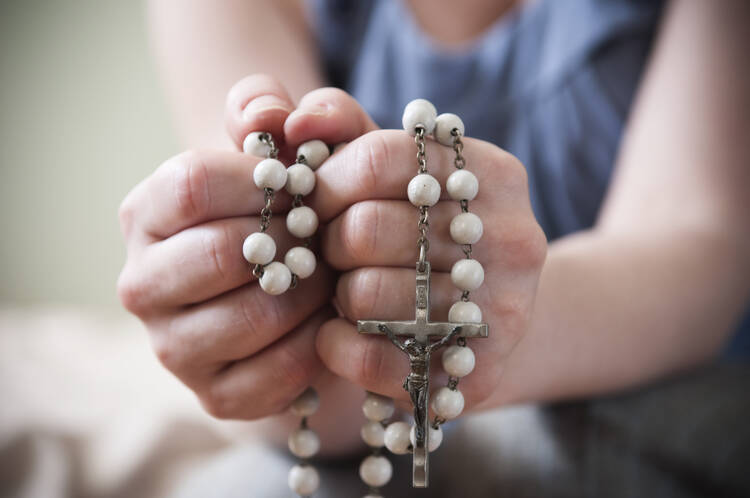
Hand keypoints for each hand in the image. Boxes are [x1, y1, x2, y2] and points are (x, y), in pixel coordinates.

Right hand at [116, 75, 348, 419]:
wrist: (296, 283)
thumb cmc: (287, 208)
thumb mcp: (286, 145)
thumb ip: (269, 107)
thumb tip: (275, 114)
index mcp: (146, 214)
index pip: (192, 184)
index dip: (261, 183)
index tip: (304, 185)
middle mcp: (142, 283)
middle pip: (217, 254)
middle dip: (290, 242)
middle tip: (322, 236)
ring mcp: (172, 346)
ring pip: (250, 317)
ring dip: (309, 294)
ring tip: (328, 277)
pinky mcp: (213, 395)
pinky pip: (274, 374)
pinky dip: (316, 345)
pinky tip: (326, 322)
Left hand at [289, 96, 546, 413]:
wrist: (488, 314)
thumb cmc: (425, 229)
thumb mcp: (397, 170)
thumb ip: (345, 128)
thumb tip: (295, 120)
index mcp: (491, 173)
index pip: (376, 158)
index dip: (325, 183)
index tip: (315, 202)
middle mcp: (512, 236)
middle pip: (365, 229)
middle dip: (328, 243)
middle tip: (332, 251)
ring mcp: (503, 308)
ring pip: (364, 294)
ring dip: (336, 294)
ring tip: (349, 289)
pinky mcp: (477, 372)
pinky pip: (372, 357)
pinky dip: (336, 345)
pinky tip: (341, 331)